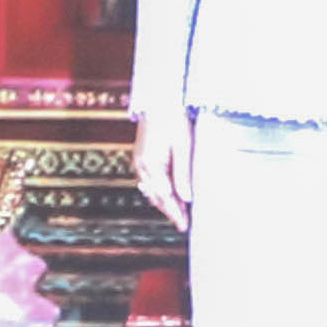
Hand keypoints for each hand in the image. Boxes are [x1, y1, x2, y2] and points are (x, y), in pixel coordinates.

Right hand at [135, 104, 193, 231]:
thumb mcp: (183, 146)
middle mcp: (142, 165)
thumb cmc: (173, 119)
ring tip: (178, 213)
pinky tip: (167, 195)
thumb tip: (186, 198)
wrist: (159, 100)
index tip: (184, 225)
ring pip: (152, 190)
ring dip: (165, 202)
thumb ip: (183, 173)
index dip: (175, 212)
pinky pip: (150, 180)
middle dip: (170, 211)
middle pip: (157, 196)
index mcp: (151, 164)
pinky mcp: (142, 156)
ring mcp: (140, 161)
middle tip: (183, 224)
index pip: (165, 196)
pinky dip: (159, 190)